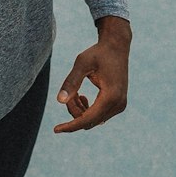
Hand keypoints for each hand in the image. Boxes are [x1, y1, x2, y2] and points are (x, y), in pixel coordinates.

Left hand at [53, 15, 130, 133]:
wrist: (116, 47)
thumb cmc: (98, 53)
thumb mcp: (82, 63)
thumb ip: (71, 82)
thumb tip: (59, 101)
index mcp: (111, 96)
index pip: (88, 119)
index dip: (71, 126)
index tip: (56, 130)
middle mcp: (118, 104)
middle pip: (89, 121)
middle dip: (74, 111)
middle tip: (69, 94)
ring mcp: (120, 105)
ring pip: (93, 120)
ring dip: (80, 110)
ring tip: (75, 93)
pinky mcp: (119, 104)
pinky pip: (99, 115)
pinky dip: (87, 110)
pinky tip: (82, 96)